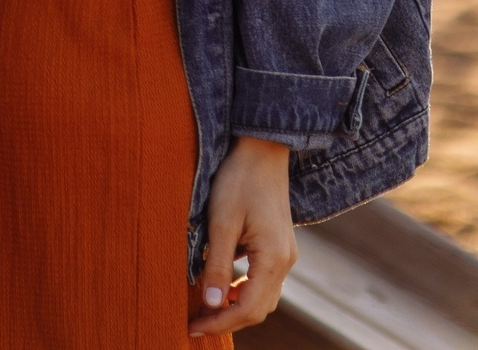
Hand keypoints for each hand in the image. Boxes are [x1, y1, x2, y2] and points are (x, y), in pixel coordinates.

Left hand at [192, 137, 295, 334]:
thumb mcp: (221, 221)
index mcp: (274, 259)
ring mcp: (284, 254)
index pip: (247, 308)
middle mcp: (285, 262)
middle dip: (226, 319)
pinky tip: (218, 286)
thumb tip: (210, 303)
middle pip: (258, 308)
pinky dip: (241, 290)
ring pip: (262, 296)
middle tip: (193, 322)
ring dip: (234, 307)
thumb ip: (216, 264)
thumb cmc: (238, 180)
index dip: (219, 321)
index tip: (191, 327)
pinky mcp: (277, 245)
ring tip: (202, 308)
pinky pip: (262, 280)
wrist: (262, 149)